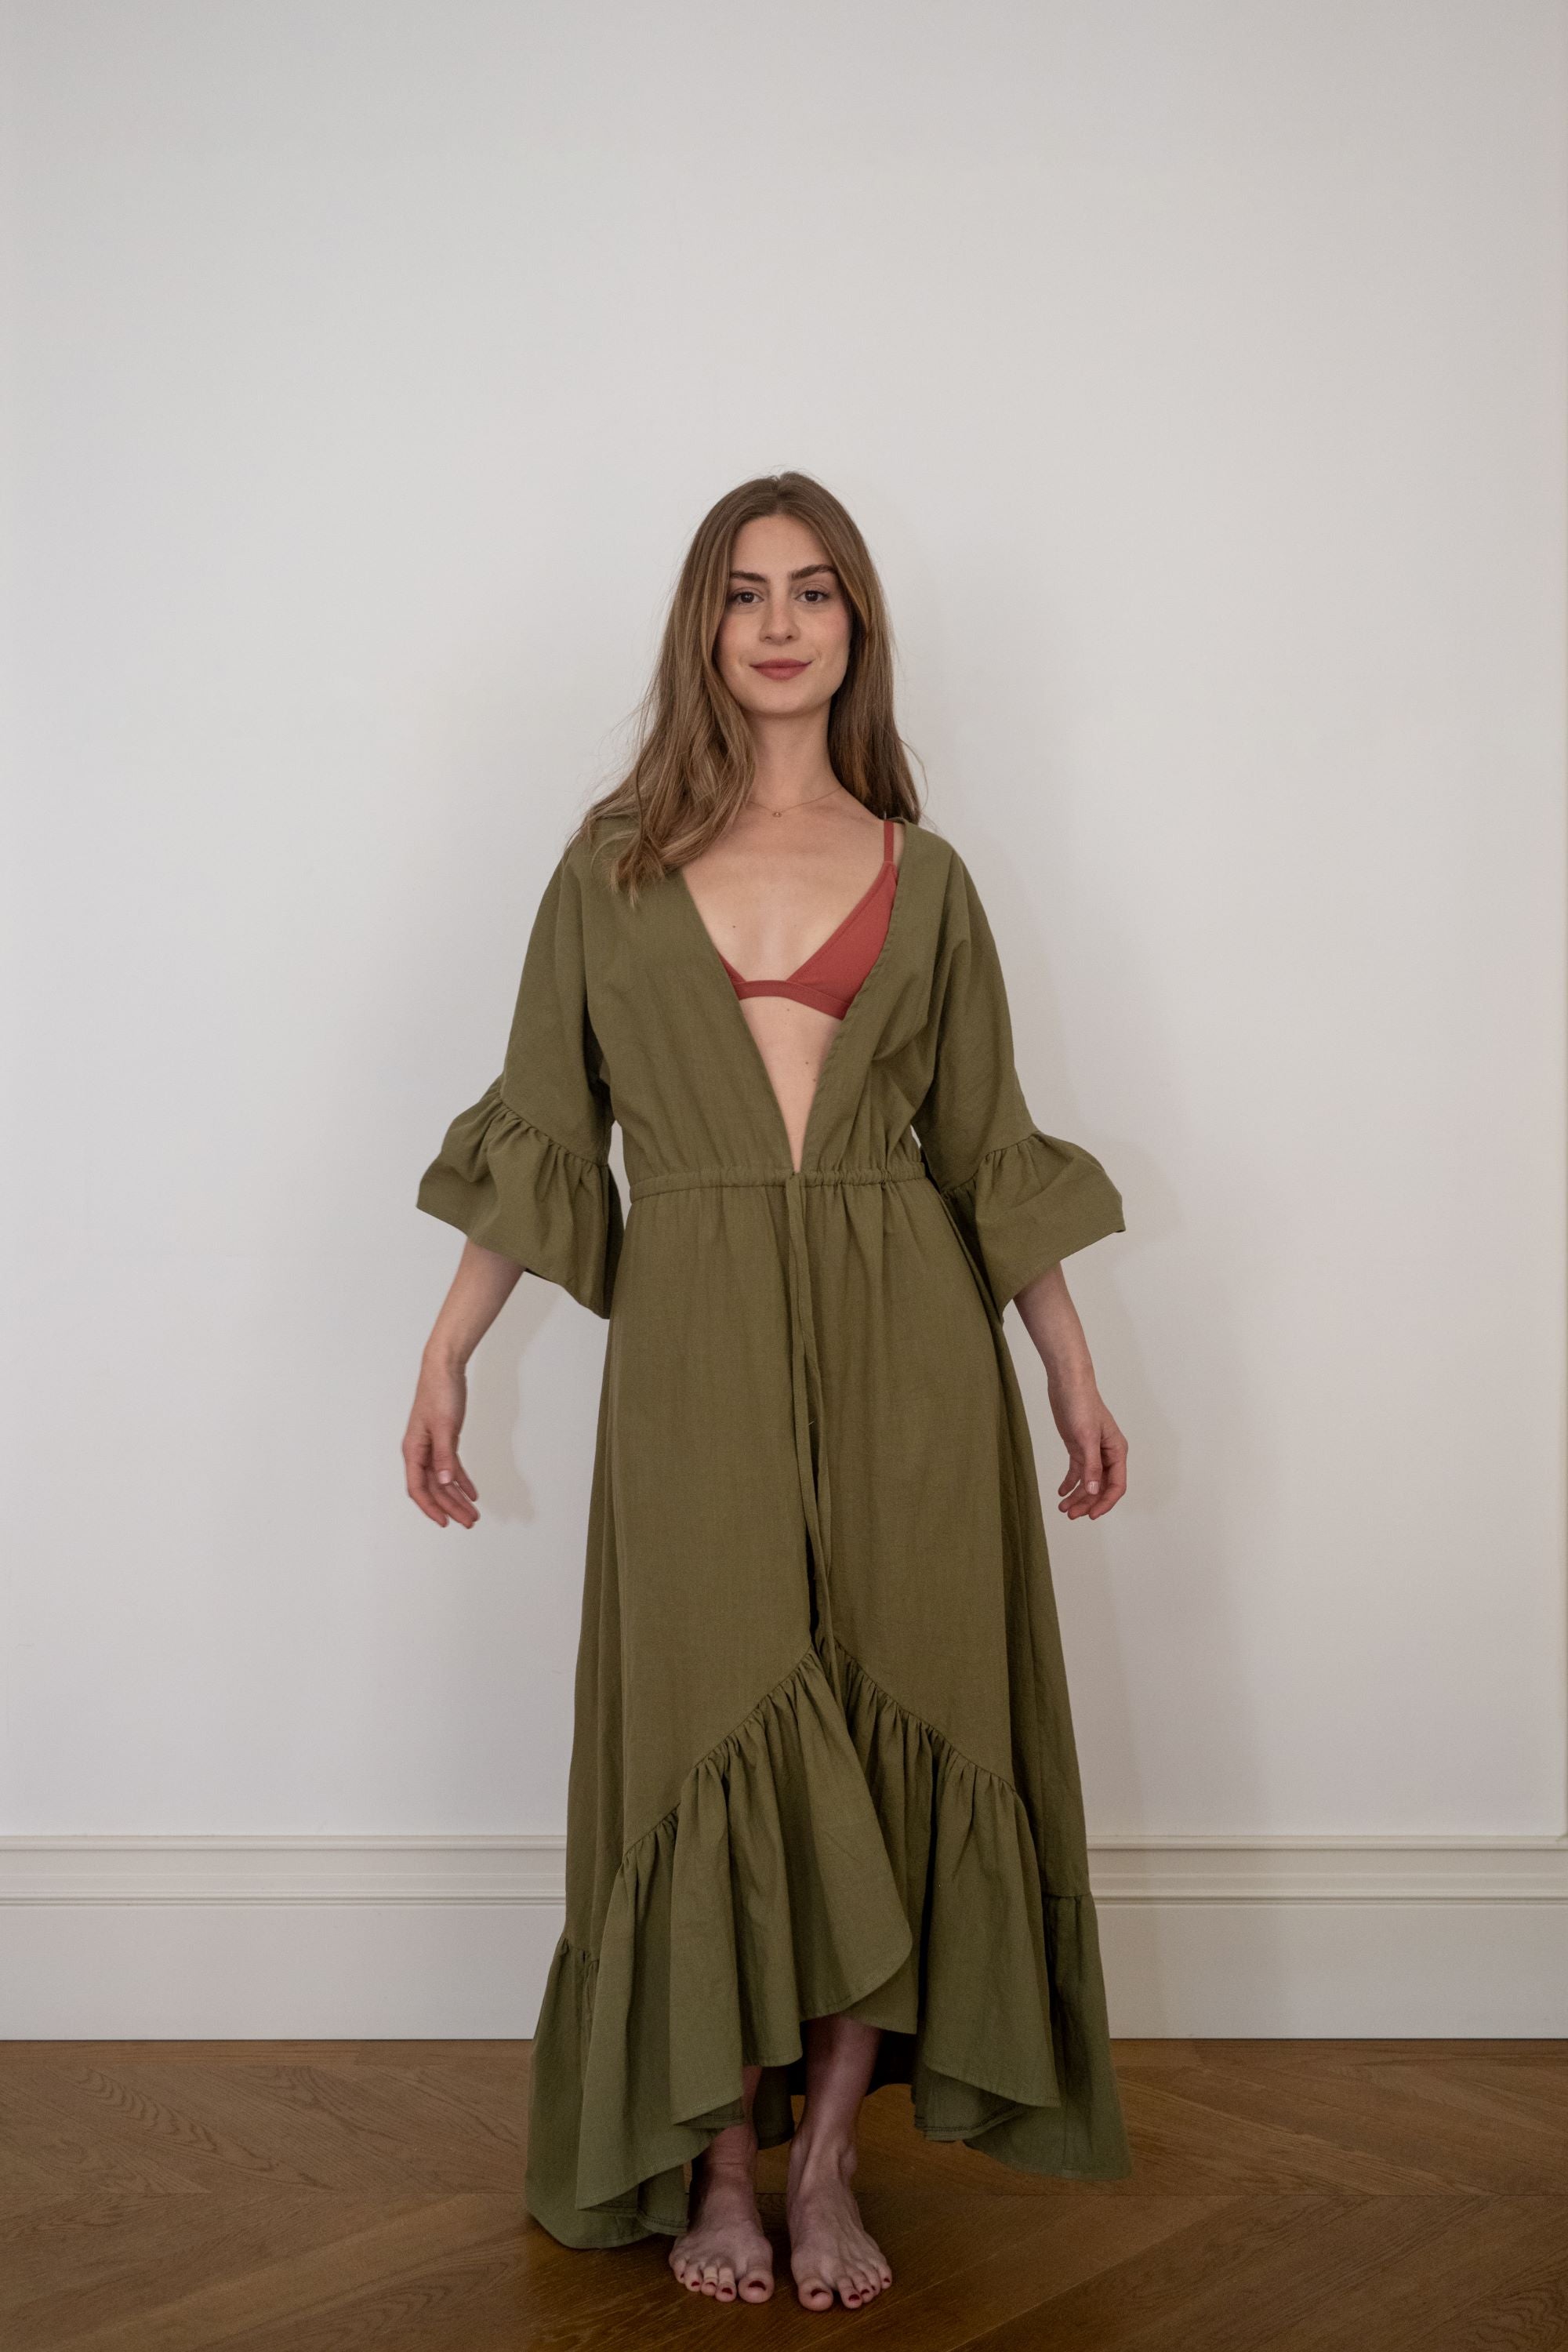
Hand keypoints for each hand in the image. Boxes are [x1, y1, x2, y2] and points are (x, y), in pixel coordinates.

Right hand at [403, 1354, 479, 1528]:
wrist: (444, 1369)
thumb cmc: (439, 1393)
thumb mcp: (444, 1426)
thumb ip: (444, 1456)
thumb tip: (444, 1483)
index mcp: (413, 1450)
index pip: (418, 1488)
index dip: (431, 1508)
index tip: (445, 1523)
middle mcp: (420, 1452)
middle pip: (434, 1488)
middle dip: (451, 1507)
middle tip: (469, 1522)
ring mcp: (432, 1448)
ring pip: (444, 1480)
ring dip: (458, 1497)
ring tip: (473, 1513)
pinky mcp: (444, 1440)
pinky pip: (452, 1467)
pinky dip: (462, 1480)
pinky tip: (472, 1492)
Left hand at [1049, 1378, 1126, 1520]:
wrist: (1067, 1385)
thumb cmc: (1082, 1405)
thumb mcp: (1086, 1437)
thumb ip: (1091, 1465)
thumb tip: (1094, 1490)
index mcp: (1117, 1451)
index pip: (1116, 1485)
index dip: (1105, 1502)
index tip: (1091, 1515)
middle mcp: (1107, 1454)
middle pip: (1101, 1486)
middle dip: (1087, 1502)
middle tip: (1071, 1515)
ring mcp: (1093, 1451)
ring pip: (1088, 1481)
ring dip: (1077, 1496)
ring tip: (1063, 1508)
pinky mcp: (1079, 1447)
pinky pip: (1077, 1471)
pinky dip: (1070, 1483)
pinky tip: (1061, 1492)